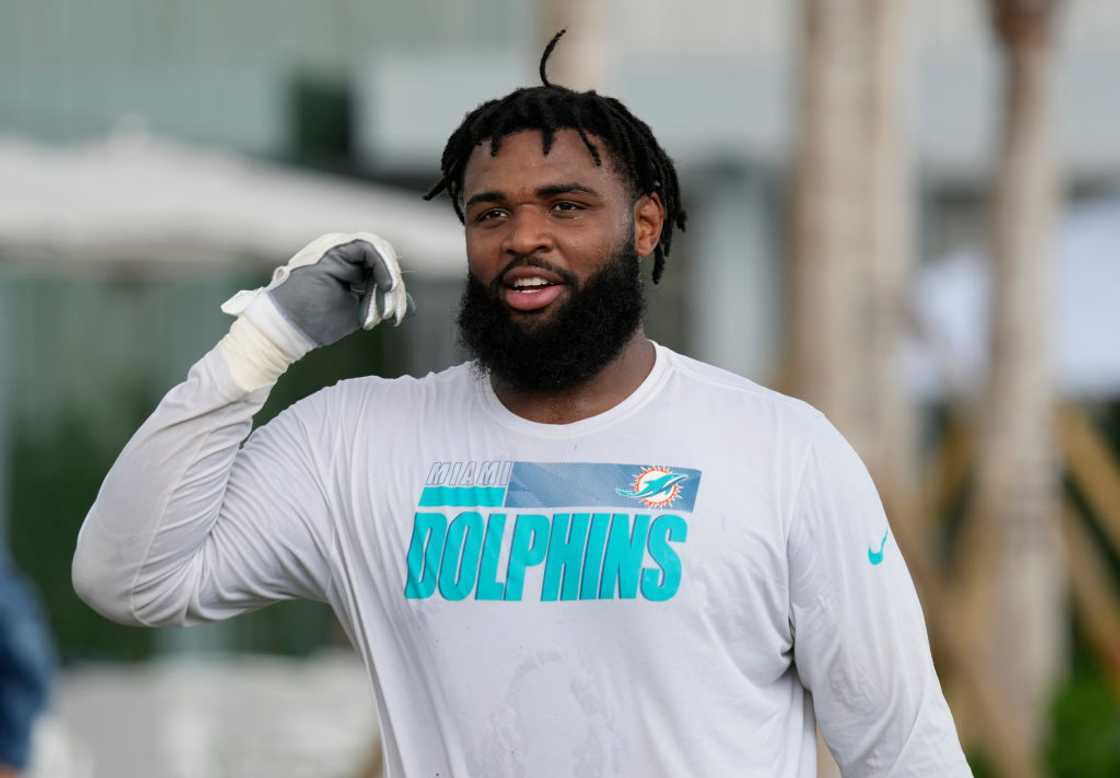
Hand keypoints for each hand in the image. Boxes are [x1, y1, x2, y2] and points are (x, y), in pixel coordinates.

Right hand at [222, 232, 414, 349]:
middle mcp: (343, 255)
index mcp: (348, 267)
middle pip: (383, 256)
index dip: (393, 287)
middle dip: (395, 284)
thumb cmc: (316, 322)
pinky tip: (387, 286)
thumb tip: (409, 306)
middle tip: (396, 311)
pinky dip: (383, 266)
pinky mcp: (334, 249)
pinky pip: (368, 248)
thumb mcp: (358, 313)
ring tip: (391, 301)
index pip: (381, 266)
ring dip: (390, 276)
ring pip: (378, 249)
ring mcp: (337, 249)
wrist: (287, 327)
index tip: (397, 314)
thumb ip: (380, 303)